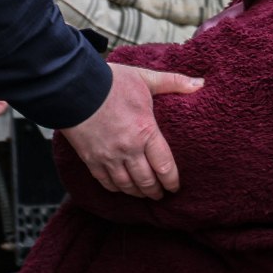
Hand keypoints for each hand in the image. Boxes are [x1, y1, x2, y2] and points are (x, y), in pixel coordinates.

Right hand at [59, 63, 203, 198]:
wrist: (73, 87)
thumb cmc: (109, 82)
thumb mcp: (144, 78)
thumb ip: (173, 82)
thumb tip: (199, 84)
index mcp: (145, 131)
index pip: (165, 166)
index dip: (172, 181)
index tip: (175, 187)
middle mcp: (128, 149)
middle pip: (146, 181)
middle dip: (156, 191)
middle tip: (161, 194)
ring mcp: (108, 157)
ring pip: (127, 186)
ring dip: (138, 193)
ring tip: (144, 193)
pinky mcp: (91, 159)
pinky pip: (106, 182)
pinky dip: (116, 188)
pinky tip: (121, 188)